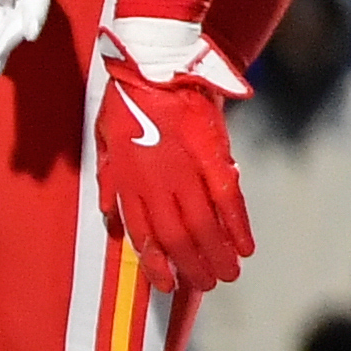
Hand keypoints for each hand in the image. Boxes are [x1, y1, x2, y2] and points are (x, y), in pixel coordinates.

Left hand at [94, 20, 254, 293]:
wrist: (152, 66)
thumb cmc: (125, 101)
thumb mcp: (105, 142)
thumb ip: (109, 181)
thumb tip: (109, 215)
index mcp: (128, 182)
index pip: (142, 234)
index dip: (155, 262)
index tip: (166, 284)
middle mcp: (156, 183)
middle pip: (176, 236)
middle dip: (191, 265)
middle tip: (206, 285)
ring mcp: (185, 171)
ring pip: (202, 225)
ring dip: (216, 254)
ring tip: (228, 275)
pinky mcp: (213, 157)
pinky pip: (228, 199)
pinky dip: (237, 225)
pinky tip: (246, 247)